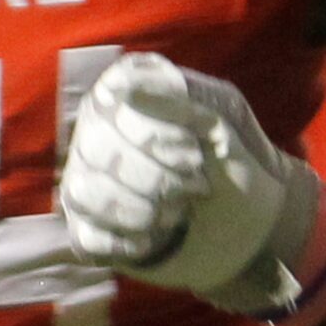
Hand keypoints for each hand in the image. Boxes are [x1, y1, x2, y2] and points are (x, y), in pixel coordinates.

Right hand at [60, 53, 325, 317]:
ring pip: (84, 193)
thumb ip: (175, 97)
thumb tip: (116, 83)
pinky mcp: (86, 227)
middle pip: (96, 148)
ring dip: (142, 210)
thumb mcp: (218, 123)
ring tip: (177, 215)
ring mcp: (85, 180)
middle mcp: (96, 132)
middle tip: (195, 188)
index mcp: (126, 96)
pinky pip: (86, 235)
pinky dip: (126, 241)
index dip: (157, 133)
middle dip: (156, 177)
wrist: (241, 228)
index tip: (196, 155)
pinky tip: (152, 239)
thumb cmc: (229, 167)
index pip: (112, 99)